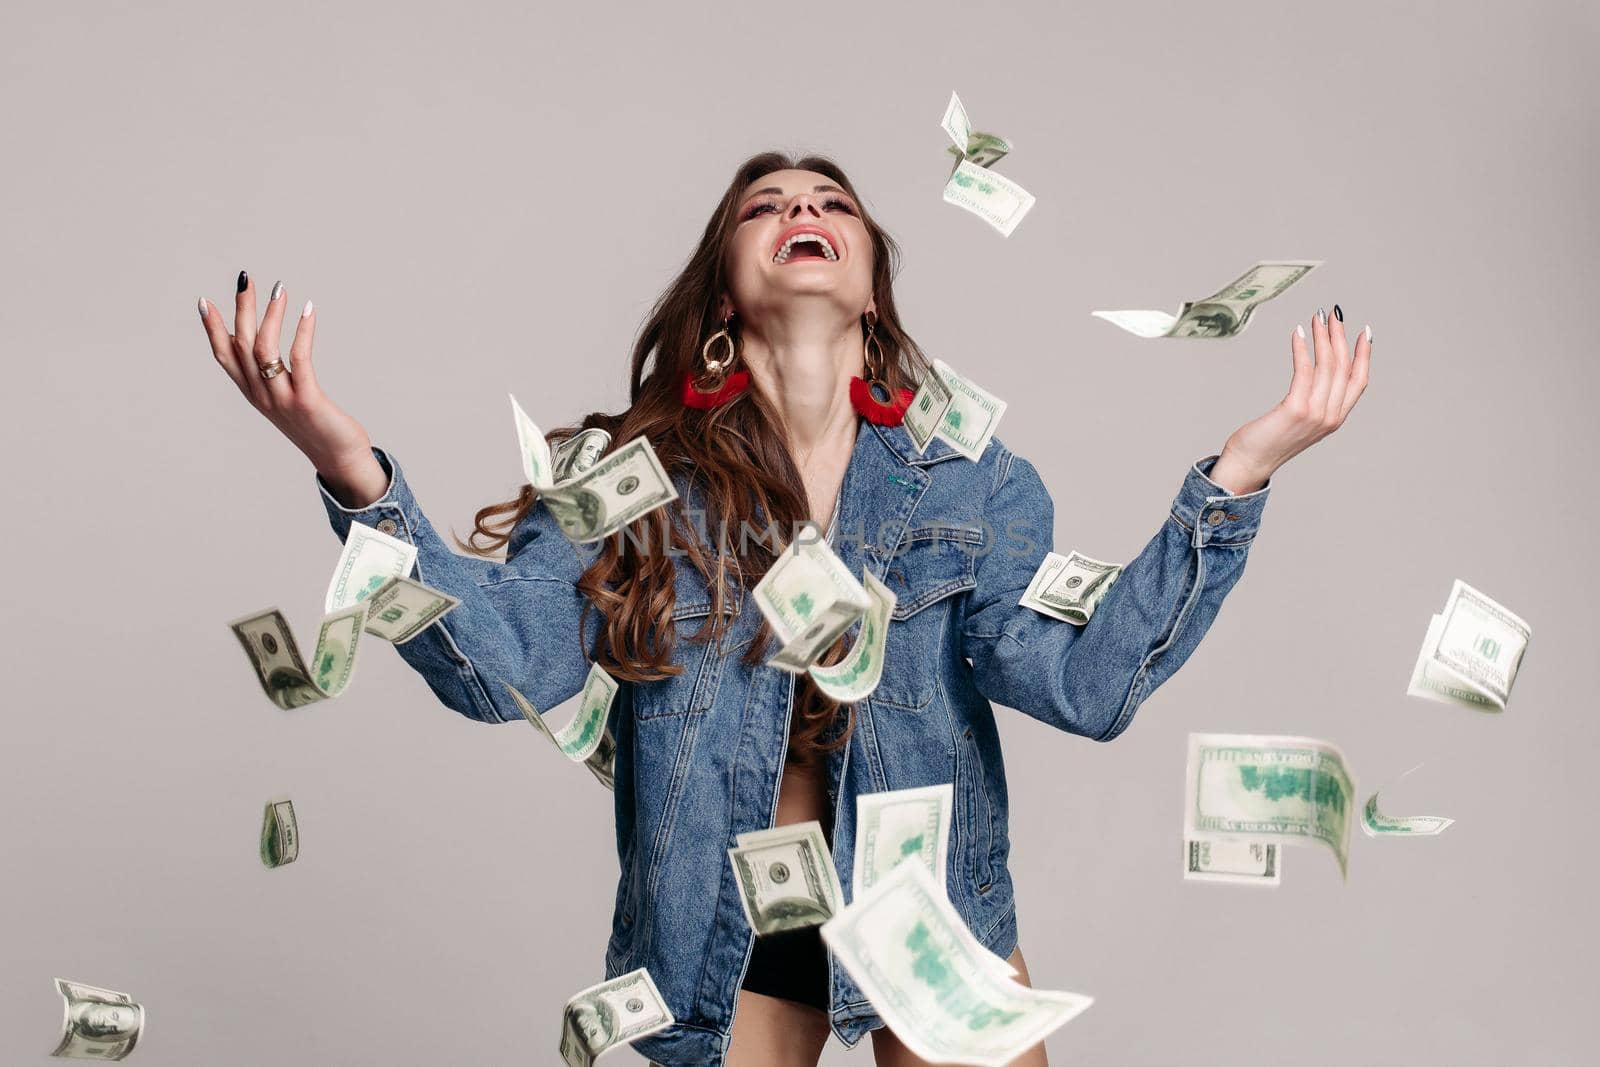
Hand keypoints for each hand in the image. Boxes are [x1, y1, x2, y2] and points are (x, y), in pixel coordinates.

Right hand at [198, 272, 373, 470]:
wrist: (340, 460)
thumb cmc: (317, 427)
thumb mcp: (285, 400)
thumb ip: (271, 378)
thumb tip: (263, 349)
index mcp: (253, 394)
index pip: (224, 357)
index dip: (212, 329)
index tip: (204, 300)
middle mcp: (261, 396)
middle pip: (242, 345)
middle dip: (242, 309)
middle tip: (246, 279)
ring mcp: (282, 399)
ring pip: (264, 349)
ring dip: (270, 315)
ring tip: (280, 289)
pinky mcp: (307, 401)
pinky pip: (299, 359)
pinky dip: (302, 331)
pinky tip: (308, 310)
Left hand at [1208, 308, 1371, 493]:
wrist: (1249, 464)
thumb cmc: (1269, 441)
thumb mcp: (1300, 421)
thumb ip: (1314, 402)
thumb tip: (1315, 374)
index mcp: (1335, 419)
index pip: (1359, 381)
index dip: (1364, 355)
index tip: (1363, 331)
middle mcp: (1330, 416)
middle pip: (1343, 367)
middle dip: (1340, 337)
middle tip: (1334, 314)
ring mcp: (1315, 414)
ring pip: (1326, 366)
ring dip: (1322, 337)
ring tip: (1317, 318)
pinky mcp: (1296, 409)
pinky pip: (1304, 371)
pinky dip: (1302, 348)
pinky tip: (1298, 333)